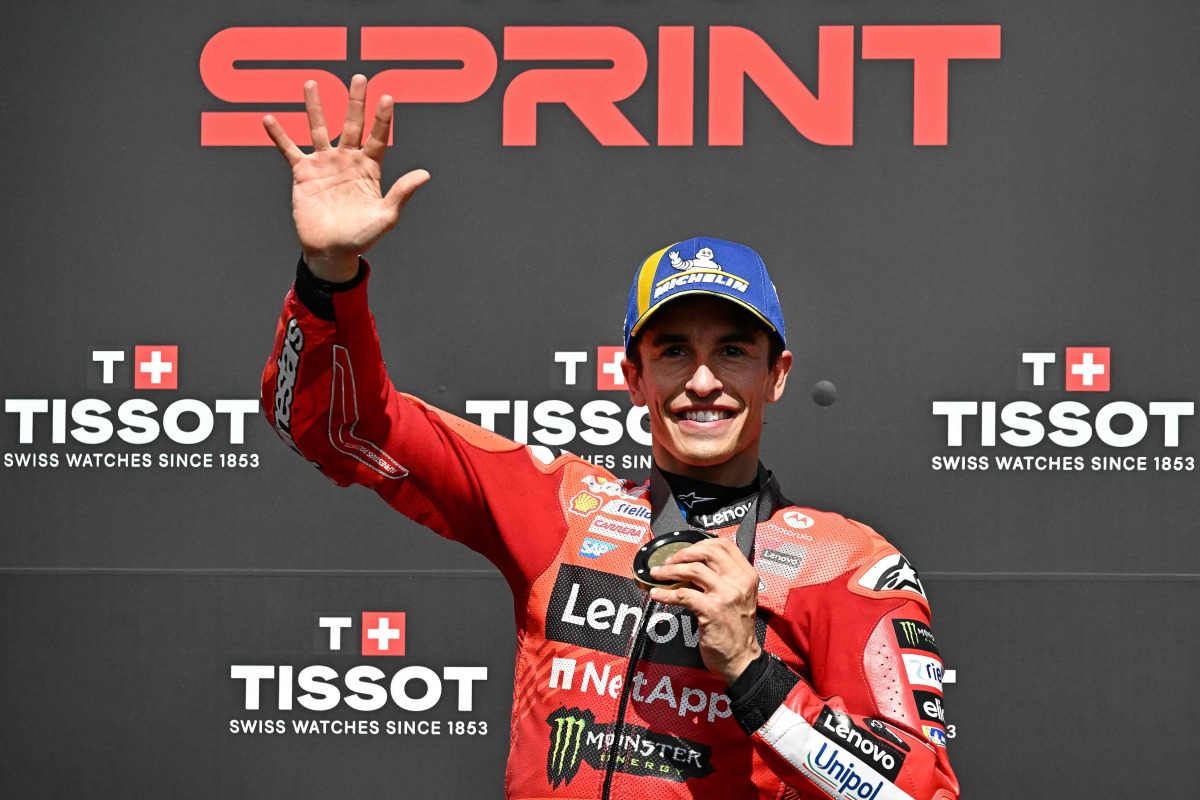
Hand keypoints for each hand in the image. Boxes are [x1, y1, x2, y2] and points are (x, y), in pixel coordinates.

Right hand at [262, 74, 429, 281]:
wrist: (331, 251)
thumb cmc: (361, 237)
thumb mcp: (385, 216)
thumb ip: (402, 193)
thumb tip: (425, 174)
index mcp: (369, 169)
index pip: (377, 137)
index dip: (382, 118)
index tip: (386, 96)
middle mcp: (347, 161)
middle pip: (352, 124)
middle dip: (355, 101)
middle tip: (359, 77)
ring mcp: (325, 164)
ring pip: (319, 128)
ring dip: (315, 107)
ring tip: (311, 83)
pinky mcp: (303, 173)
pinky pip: (289, 150)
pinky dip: (279, 135)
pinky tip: (268, 118)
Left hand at [647, 537, 761, 684]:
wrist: (741, 659)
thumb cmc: (736, 628)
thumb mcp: (738, 597)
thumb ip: (723, 578)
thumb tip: (692, 564)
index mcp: (747, 575)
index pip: (725, 545)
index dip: (701, 543)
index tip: (684, 551)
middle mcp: (739, 581)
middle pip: (708, 551)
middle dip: (682, 553)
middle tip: (668, 562)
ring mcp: (727, 595)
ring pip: (693, 570)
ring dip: (669, 571)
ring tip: (657, 575)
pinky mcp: (712, 610)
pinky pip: (683, 595)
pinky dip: (665, 593)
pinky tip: (657, 595)